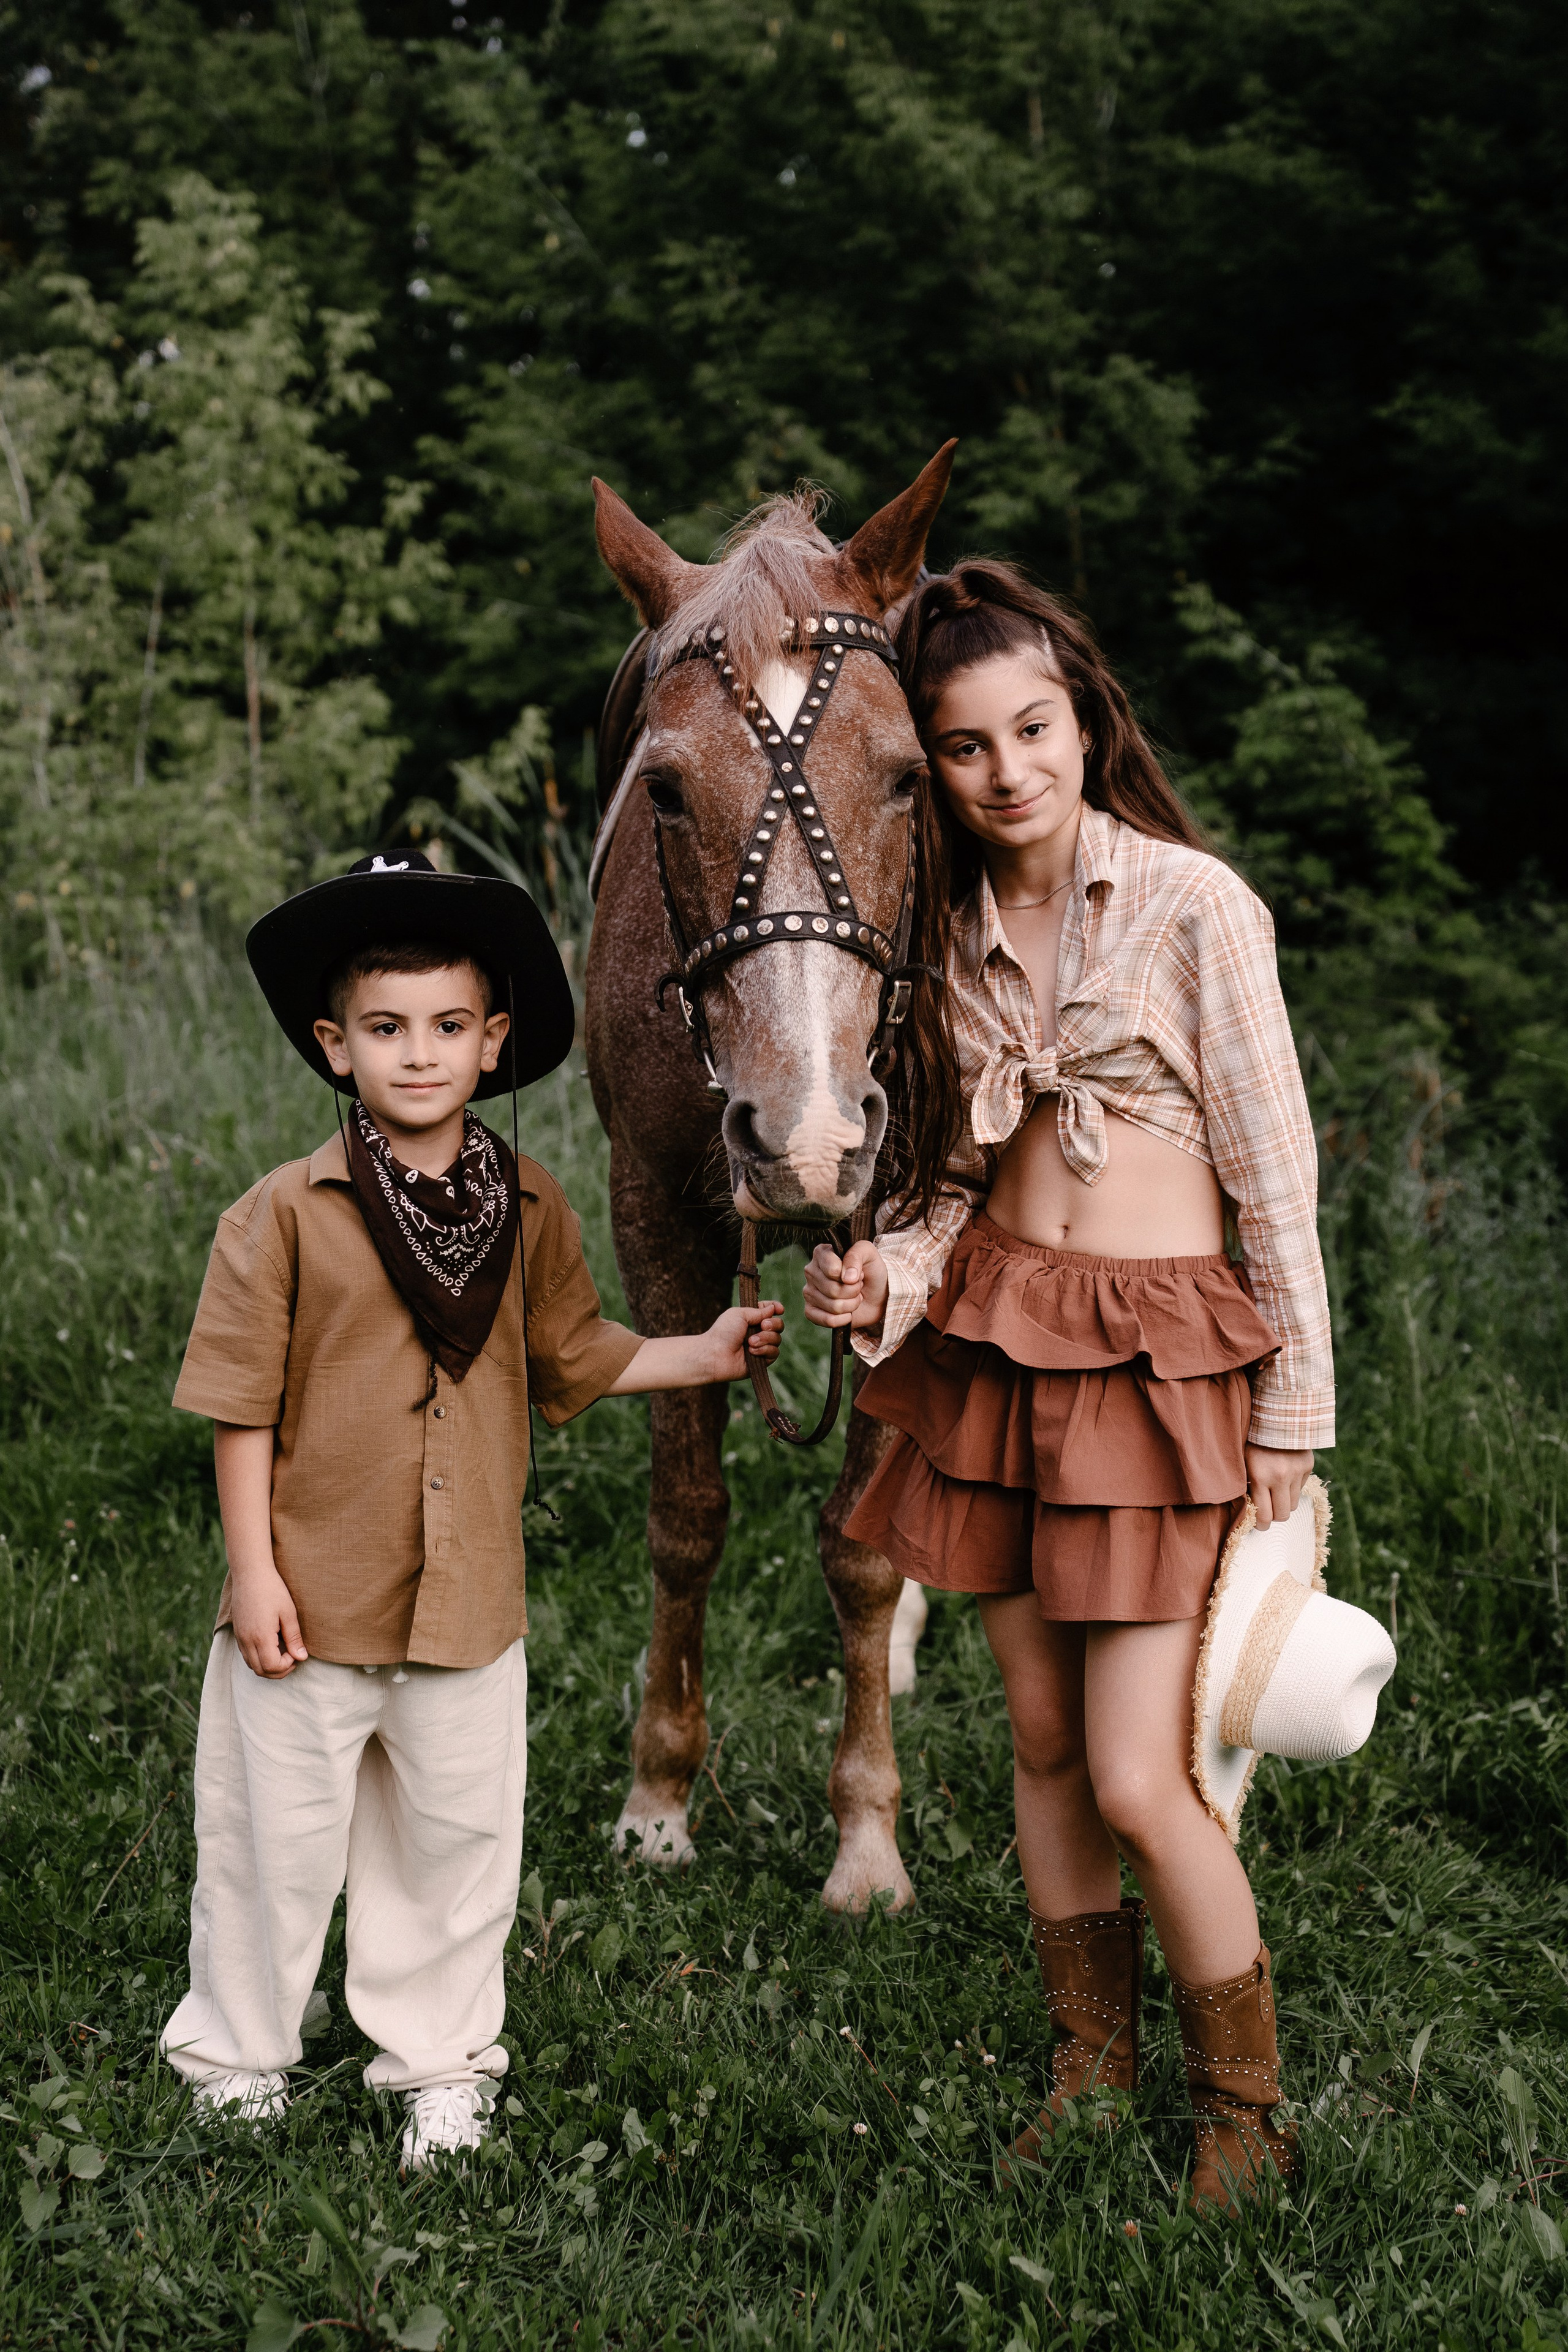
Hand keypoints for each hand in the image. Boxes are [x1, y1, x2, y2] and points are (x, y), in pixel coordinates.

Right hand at [230, 1560, 308, 1678]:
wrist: (250, 1573)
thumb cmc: (272, 1589)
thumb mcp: (288, 1612)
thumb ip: (294, 1637)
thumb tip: (301, 1657)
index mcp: (261, 1636)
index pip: (272, 1666)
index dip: (287, 1665)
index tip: (296, 1653)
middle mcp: (246, 1640)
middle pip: (260, 1671)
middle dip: (278, 1671)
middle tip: (292, 1658)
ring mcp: (239, 1637)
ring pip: (251, 1665)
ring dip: (268, 1666)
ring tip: (283, 1653)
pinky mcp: (237, 1632)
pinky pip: (246, 1655)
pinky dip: (258, 1658)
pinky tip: (271, 1645)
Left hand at [707, 1299, 783, 1379]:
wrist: (716, 1355)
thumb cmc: (723, 1332)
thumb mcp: (740, 1314)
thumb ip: (759, 1311)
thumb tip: (773, 1309)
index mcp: (751, 1319)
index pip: (769, 1311)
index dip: (776, 1309)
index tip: (779, 1309)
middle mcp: (757, 1332)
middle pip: (778, 1325)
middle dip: (773, 1324)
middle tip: (762, 1326)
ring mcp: (760, 1346)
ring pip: (777, 1339)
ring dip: (765, 1339)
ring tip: (750, 1342)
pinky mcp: (762, 1360)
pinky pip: (774, 1353)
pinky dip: (764, 1350)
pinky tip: (751, 1352)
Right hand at [803, 1239, 889, 1332]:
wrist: (876, 1294)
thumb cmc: (870, 1271)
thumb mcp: (869, 1253)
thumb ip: (857, 1255)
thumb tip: (846, 1278)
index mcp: (822, 1253)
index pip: (833, 1270)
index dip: (852, 1275)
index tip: (859, 1273)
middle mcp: (811, 1271)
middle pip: (833, 1290)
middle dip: (853, 1291)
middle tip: (858, 1287)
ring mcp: (809, 1292)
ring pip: (833, 1306)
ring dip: (851, 1305)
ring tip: (854, 1297)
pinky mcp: (810, 1311)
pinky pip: (827, 1320)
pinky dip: (844, 1319)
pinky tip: (847, 1312)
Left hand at [1245, 1444, 1312, 1532]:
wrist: (1274, 1414)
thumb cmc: (1251, 1439)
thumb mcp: (1242, 1462)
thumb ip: (1246, 1485)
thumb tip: (1249, 1510)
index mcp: (1260, 1476)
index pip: (1265, 1516)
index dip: (1261, 1524)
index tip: (1259, 1524)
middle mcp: (1281, 1476)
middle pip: (1282, 1515)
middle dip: (1274, 1516)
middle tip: (1268, 1512)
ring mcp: (1297, 1471)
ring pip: (1293, 1504)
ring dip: (1284, 1503)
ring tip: (1275, 1493)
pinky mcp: (1307, 1466)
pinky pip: (1300, 1488)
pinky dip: (1292, 1487)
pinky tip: (1284, 1475)